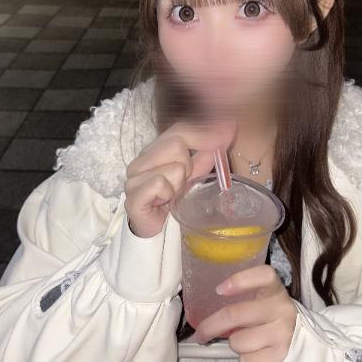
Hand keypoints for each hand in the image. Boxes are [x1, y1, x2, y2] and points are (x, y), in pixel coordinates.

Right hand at [125, 122, 233, 237]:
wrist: (157, 231)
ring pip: (172, 167)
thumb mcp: (193, 175)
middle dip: (188, 166)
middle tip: (183, 183)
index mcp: (154, 151)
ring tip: (172, 196)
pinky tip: (163, 202)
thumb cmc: (173, 200)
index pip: (180, 129)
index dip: (205, 132)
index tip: (229, 131)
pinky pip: (160, 184)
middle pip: (177, 144)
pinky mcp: (132, 196)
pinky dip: (167, 194)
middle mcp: (141, 160)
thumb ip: (205, 155)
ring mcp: (134, 178)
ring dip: (178, 185)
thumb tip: (225, 131)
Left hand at [194, 265, 297, 361]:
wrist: (297, 340)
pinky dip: (245, 360)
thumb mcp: (261, 300)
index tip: (219, 289)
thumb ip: (240, 298)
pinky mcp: (281, 355)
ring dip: (234, 344)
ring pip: (238, 341)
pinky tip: (256, 352)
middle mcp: (281, 308)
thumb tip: (205, 312)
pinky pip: (247, 361)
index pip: (263, 276)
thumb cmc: (268, 317)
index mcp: (274, 289)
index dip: (240, 280)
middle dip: (210, 326)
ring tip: (246, 340)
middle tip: (201, 333)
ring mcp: (283, 332)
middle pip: (235, 314)